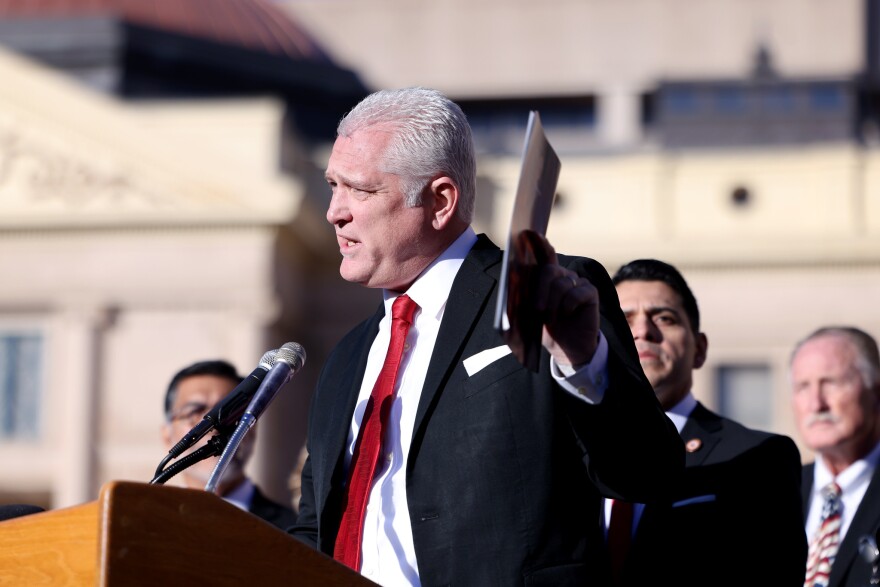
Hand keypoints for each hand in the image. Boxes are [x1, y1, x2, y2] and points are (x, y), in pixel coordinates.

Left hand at [531, 234, 599, 366]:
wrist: (566, 350)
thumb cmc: (547, 330)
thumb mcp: (531, 315)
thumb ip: (526, 297)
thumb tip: (514, 285)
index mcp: (546, 278)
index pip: (543, 256)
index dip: (539, 244)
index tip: (532, 234)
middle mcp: (562, 276)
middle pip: (548, 271)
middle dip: (539, 291)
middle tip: (536, 311)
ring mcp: (577, 282)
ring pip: (561, 284)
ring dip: (553, 305)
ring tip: (551, 319)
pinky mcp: (590, 292)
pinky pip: (576, 293)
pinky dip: (568, 306)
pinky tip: (568, 315)